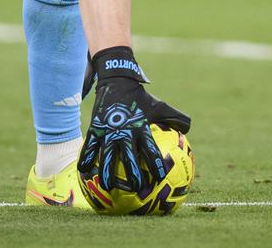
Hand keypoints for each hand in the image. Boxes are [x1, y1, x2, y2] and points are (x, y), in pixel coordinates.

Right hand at [77, 46, 190, 192]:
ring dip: (108, 172)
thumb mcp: (160, 106)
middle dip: (133, 175)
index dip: (156, 165)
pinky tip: (83, 170)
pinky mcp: (96, 128)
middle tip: (136, 189)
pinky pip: (89, 146)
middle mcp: (125, 132)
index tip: (160, 179)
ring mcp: (109, 131)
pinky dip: (86, 157)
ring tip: (108, 187)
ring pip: (107, 156)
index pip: (151, 151)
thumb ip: (175, 117)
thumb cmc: (140, 98)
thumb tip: (189, 128)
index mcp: (141, 128)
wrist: (117, 81)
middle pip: (129, 158)